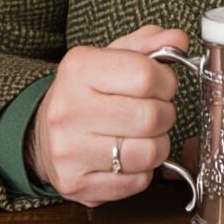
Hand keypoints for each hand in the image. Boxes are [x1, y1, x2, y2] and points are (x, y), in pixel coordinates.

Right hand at [26, 25, 188, 206]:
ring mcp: (69, 151)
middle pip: (150, 117)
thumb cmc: (88, 90)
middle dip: (165, 114)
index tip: (163, 85)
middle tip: (156, 111)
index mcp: (79, 68)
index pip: (145, 76)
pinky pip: (137, 182)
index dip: (167, 82)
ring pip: (148, 153)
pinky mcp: (76, 184)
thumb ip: (150, 43)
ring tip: (146, 135)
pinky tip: (129, 156)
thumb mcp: (114, 55)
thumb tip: (179, 39)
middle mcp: (68, 109)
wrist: (44, 131)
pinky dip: (143, 170)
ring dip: (158, 144)